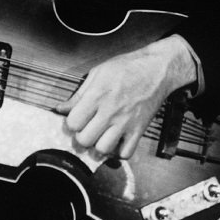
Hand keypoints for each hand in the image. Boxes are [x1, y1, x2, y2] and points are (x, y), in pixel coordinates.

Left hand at [55, 34, 198, 159]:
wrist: (158, 68)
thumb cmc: (129, 66)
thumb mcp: (99, 72)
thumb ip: (79, 94)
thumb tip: (61, 108)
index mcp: (97, 95)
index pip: (73, 123)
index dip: (72, 123)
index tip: (78, 119)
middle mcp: (110, 111)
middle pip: (85, 140)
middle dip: (83, 136)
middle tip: (88, 128)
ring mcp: (126, 122)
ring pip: (103, 149)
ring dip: (99, 145)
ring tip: (102, 135)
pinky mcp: (139, 129)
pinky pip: (126, 153)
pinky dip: (119, 152)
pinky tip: (117, 141)